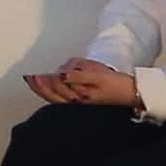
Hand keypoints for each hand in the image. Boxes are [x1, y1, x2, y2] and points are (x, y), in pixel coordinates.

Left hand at [27, 56, 143, 109]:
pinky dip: (74, 71)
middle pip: (52, 93)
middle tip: (31, 76)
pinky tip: (81, 66)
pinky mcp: (85, 88)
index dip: (40, 87)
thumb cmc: (117, 86)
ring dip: (66, 72)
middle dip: (44, 83)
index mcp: (77, 99)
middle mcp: (76, 98)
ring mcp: (80, 93)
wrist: (134, 90)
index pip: (53, 95)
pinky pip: (72, 78)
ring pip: (62, 81)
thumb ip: (78, 77)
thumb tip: (60, 76)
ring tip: (82, 66)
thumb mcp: (97, 78)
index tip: (31, 77)